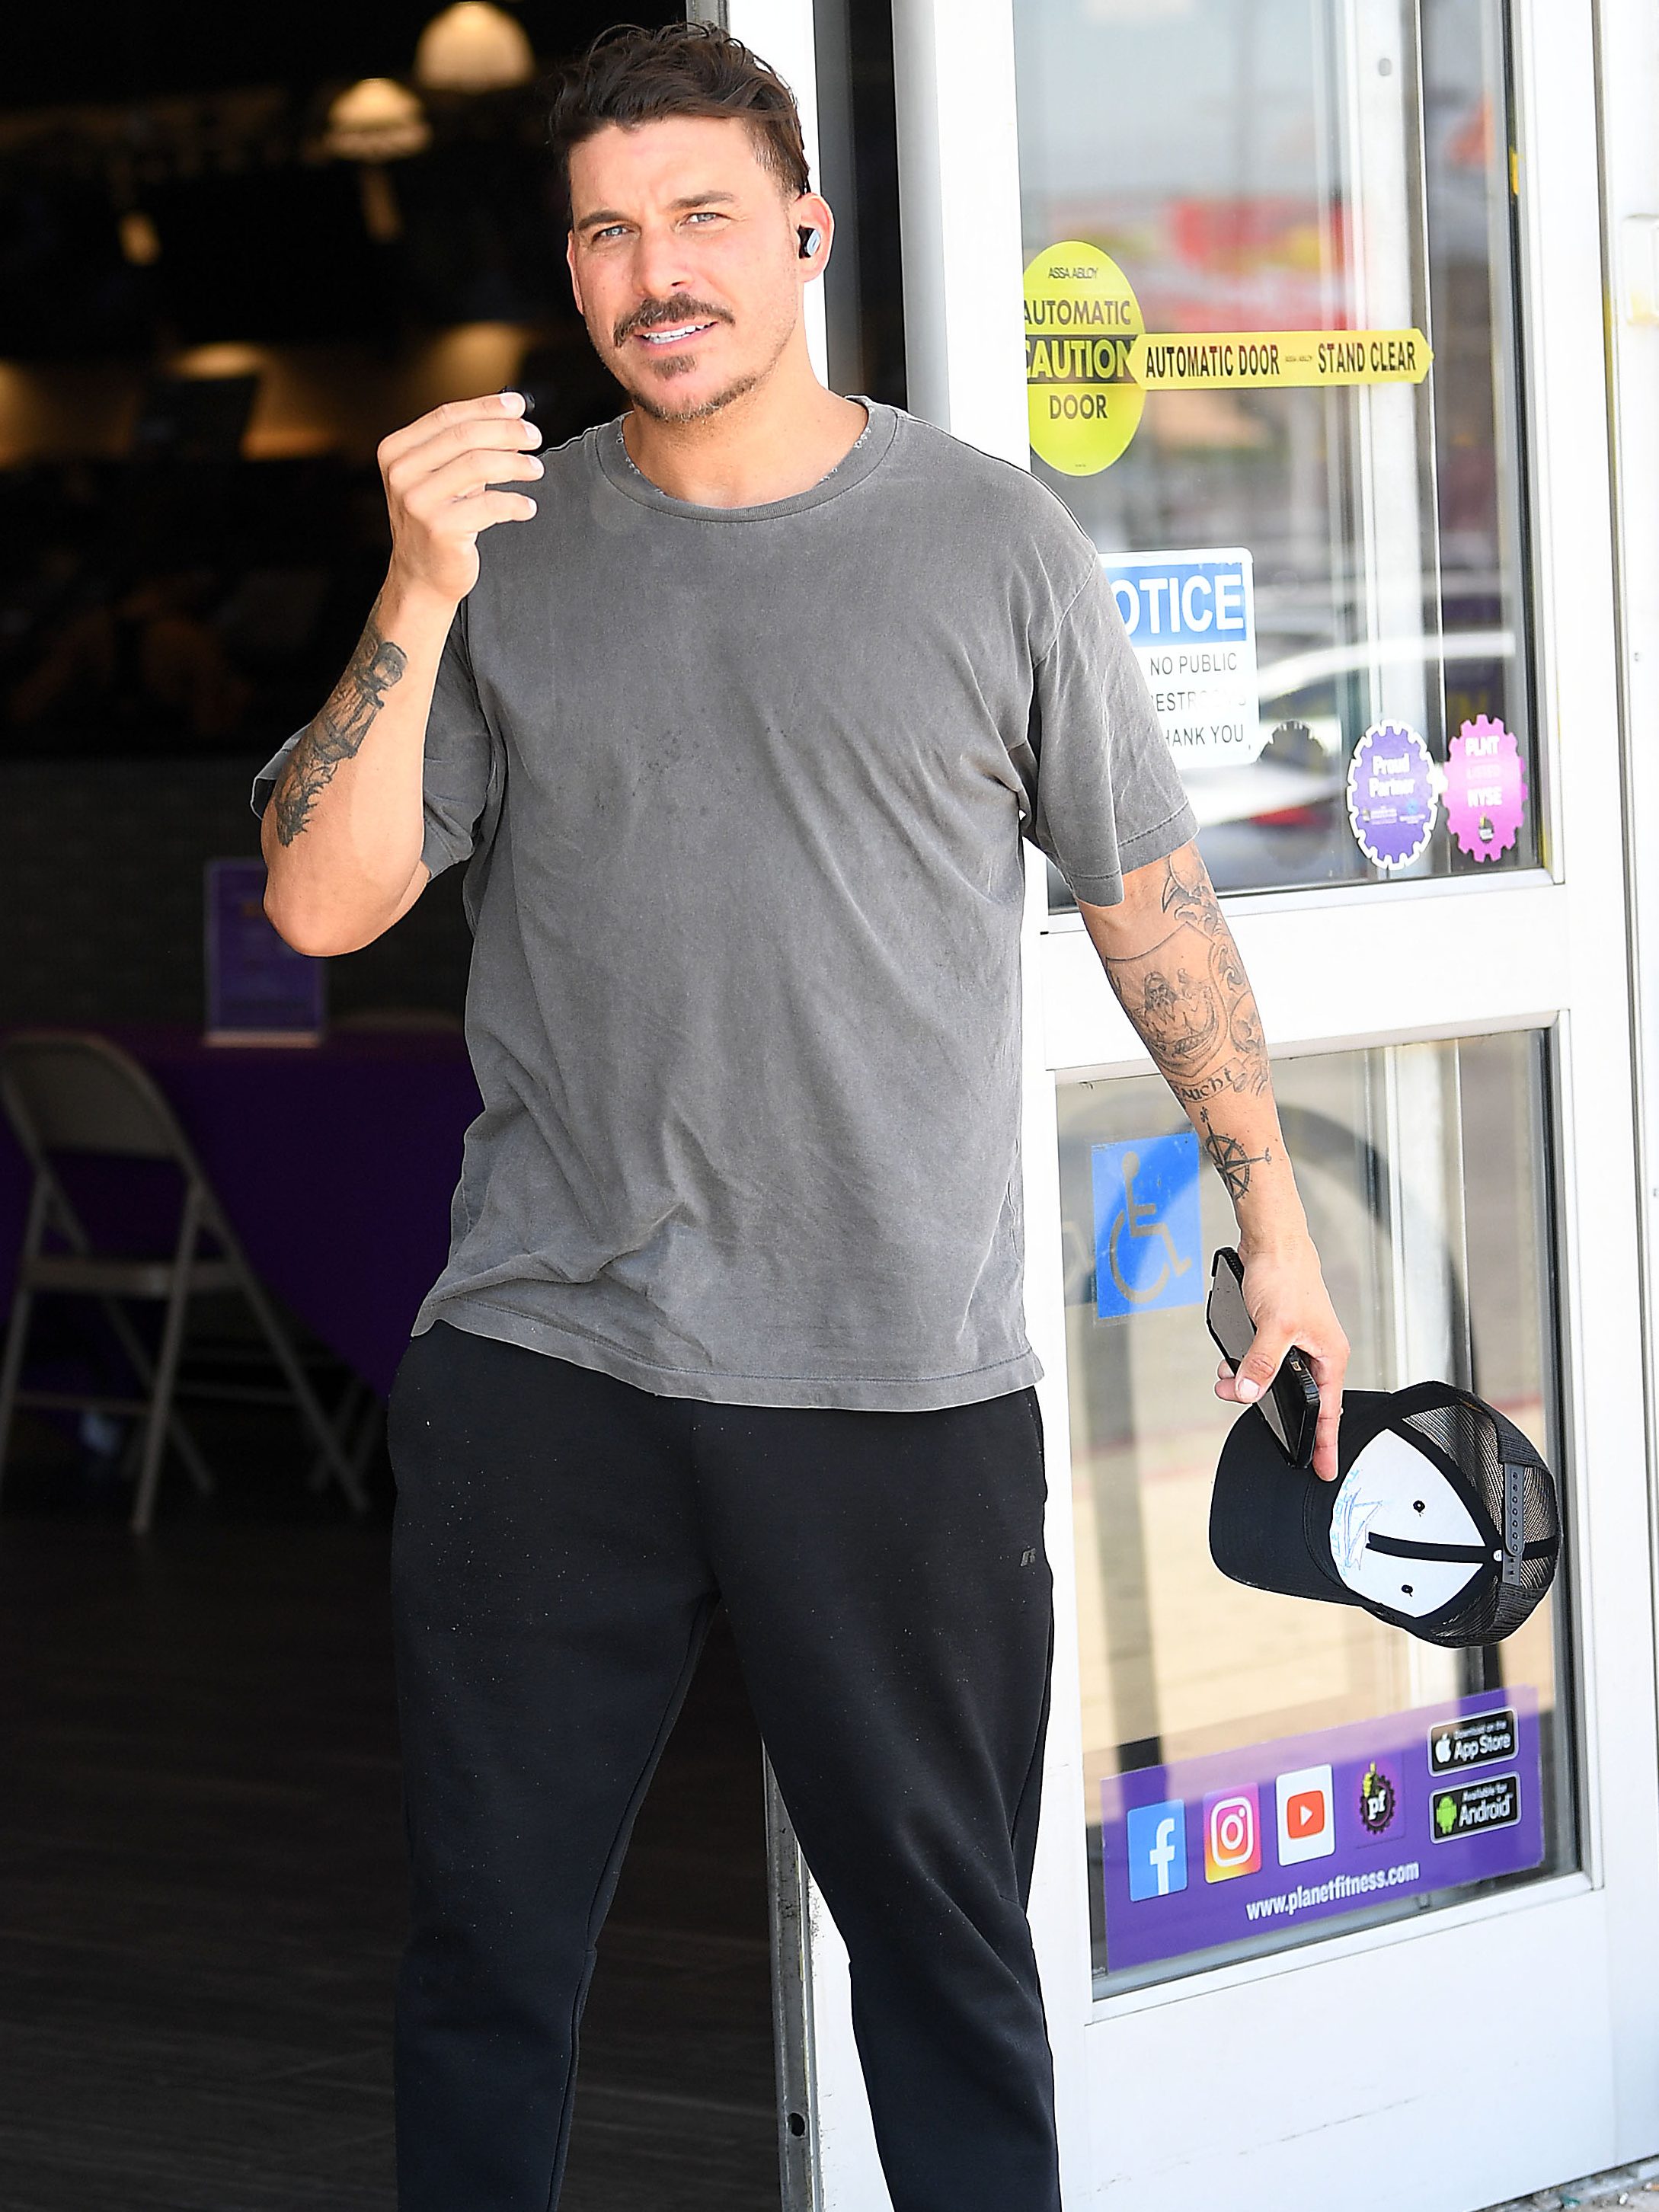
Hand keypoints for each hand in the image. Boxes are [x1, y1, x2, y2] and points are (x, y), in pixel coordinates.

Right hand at [377, 391, 542, 606]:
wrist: (422, 576)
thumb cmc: (436, 523)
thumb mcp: (438, 477)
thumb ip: (462, 447)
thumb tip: (511, 414)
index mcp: (396, 452)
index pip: (447, 416)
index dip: (487, 407)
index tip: (518, 406)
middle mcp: (401, 473)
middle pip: (466, 436)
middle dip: (508, 432)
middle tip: (534, 438)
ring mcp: (418, 501)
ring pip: (479, 465)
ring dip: (516, 465)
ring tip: (535, 470)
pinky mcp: (440, 528)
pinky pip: (490, 505)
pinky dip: (515, 503)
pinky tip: (527, 507)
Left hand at [1215, 1235, 1349, 1482]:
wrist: (1270, 1243)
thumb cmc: (1287, 1276)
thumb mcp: (1275, 1326)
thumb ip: (1262, 1362)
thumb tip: (1251, 1391)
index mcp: (1329, 1355)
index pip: (1328, 1411)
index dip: (1324, 1443)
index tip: (1324, 1469)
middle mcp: (1317, 1351)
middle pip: (1296, 1397)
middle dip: (1267, 1404)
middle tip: (1241, 1403)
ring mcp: (1296, 1342)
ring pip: (1272, 1379)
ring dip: (1248, 1382)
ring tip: (1228, 1381)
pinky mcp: (1277, 1332)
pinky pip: (1261, 1361)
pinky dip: (1244, 1366)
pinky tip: (1230, 1363)